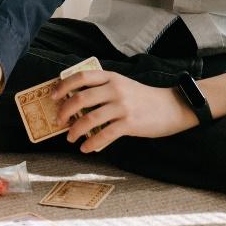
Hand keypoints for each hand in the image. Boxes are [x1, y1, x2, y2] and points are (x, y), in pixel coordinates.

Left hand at [52, 71, 194, 151]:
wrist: (172, 107)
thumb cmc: (144, 98)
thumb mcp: (123, 85)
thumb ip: (104, 90)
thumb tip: (77, 104)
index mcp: (112, 77)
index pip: (82, 76)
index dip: (64, 85)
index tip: (53, 96)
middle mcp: (115, 89)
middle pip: (80, 98)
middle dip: (65, 111)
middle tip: (58, 121)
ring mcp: (122, 106)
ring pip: (89, 118)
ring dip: (75, 130)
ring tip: (70, 138)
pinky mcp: (129, 123)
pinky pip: (104, 135)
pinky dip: (91, 143)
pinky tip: (86, 148)